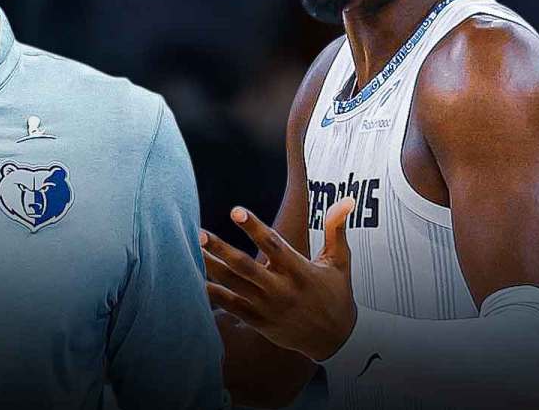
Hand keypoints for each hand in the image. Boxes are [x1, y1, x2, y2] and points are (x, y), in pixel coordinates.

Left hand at [200, 198, 356, 360]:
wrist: (336, 339)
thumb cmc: (336, 294)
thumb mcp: (340, 261)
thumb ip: (336, 229)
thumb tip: (346, 199)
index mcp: (300, 271)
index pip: (274, 245)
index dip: (255, 227)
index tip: (236, 211)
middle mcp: (281, 289)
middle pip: (246, 266)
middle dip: (221, 249)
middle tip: (199, 233)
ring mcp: (268, 307)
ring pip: (234, 284)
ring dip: (211, 266)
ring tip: (191, 249)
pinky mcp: (259, 321)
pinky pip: (231, 306)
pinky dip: (212, 293)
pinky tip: (194, 279)